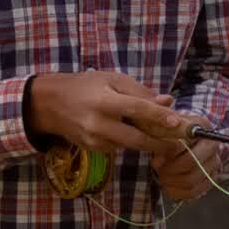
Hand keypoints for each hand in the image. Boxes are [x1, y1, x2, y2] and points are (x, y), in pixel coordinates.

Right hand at [27, 70, 182, 170]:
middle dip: (160, 142)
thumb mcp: (112, 80)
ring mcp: (94, 139)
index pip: (137, 109)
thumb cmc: (85, 86)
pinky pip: (118, 147)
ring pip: (129, 144)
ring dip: (145, 141)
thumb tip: (167, 102)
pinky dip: (127, 140)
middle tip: (178, 143)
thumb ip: (140, 92)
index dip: (159, 116)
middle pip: (137, 138)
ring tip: (158, 133)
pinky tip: (125, 130)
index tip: (178, 122)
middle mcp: (98, 123)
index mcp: (104, 101)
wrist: (50, 104)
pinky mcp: (93, 149)